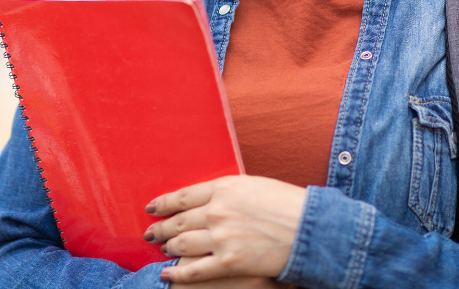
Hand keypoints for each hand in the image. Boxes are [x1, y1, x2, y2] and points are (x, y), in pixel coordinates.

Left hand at [144, 175, 305, 283]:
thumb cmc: (285, 202)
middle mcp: (217, 211)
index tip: (152, 207)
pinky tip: (167, 273)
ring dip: (168, 246)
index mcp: (223, 187)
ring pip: (182, 243)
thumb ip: (227, 192)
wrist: (307, 227)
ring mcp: (221, 237)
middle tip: (151, 231)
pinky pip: (195, 269)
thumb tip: (208, 200)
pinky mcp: (228, 262)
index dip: (164, 203)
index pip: (183, 196)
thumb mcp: (252, 185)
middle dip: (161, 227)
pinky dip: (177, 273)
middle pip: (179, 220)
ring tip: (160, 248)